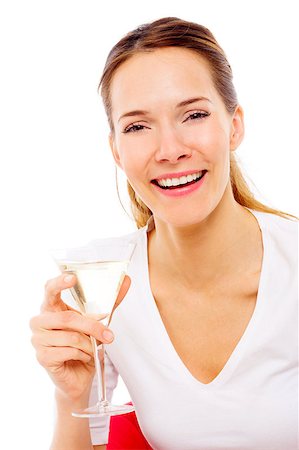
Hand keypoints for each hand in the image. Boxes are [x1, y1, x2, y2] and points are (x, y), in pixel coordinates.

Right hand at [30, 273, 130, 403]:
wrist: (79, 375)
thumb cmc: (85, 343)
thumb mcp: (99, 320)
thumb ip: (111, 301)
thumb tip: (127, 280)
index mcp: (51, 307)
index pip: (50, 289)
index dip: (59, 282)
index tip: (72, 278)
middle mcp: (40, 321)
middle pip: (67, 318)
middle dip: (92, 327)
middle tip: (108, 335)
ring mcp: (38, 339)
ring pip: (71, 336)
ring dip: (88, 344)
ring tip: (90, 348)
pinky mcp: (42, 357)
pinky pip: (69, 351)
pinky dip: (82, 355)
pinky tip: (81, 357)